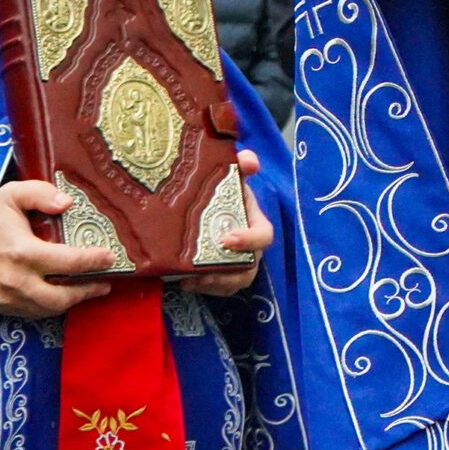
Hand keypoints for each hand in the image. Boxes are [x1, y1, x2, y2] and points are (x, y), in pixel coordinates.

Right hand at [0, 179, 116, 318]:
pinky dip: (49, 306)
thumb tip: (67, 204)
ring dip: (70, 302)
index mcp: (21, 252)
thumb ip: (40, 194)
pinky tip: (60, 294)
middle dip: (87, 291)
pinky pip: (31, 312)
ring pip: (47, 309)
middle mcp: (14, 280)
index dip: (93, 261)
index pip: (69, 262)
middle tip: (105, 282)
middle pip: (62, 297)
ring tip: (88, 289)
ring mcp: (4, 297)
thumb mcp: (10, 194)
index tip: (110, 257)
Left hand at [187, 149, 274, 297]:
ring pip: (234, 282)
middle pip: (249, 267)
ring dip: (214, 284)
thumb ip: (240, 166)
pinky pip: (220, 289)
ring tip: (190, 281)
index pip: (263, 236)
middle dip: (228, 273)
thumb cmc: (223, 194)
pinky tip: (185, 282)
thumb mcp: (231, 178)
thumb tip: (248, 160)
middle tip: (203, 272)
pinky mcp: (223, 275)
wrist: (207, 208)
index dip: (249, 240)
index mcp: (255, 224)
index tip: (226, 239)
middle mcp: (250, 248)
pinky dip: (204, 288)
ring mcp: (238, 264)